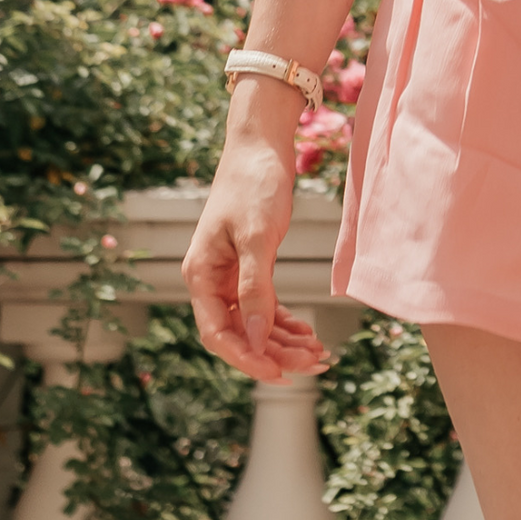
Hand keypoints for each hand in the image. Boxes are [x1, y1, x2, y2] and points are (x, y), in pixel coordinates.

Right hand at [183, 88, 331, 381]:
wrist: (261, 145)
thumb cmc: (254, 184)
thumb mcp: (256, 236)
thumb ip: (254, 289)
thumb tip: (253, 339)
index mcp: (201, 276)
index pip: (217, 335)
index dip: (247, 358)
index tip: (280, 374)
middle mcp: (211, 280)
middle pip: (239, 334)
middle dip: (276, 353)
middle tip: (315, 365)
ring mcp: (229, 275)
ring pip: (254, 323)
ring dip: (284, 341)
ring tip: (320, 354)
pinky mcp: (249, 266)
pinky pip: (264, 306)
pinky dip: (286, 321)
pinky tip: (309, 334)